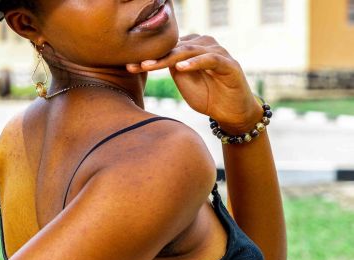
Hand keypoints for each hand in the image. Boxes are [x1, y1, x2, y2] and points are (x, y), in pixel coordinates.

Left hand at [127, 34, 262, 132]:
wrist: (232, 113)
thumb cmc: (207, 97)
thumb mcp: (184, 83)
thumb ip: (172, 69)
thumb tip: (152, 58)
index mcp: (192, 48)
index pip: (167, 49)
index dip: (148, 57)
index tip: (128, 66)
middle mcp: (205, 46)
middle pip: (175, 48)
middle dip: (154, 57)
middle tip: (135, 64)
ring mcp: (218, 53)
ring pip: (189, 51)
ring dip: (169, 58)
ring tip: (151, 65)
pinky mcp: (229, 64)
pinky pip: (210, 59)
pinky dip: (194, 62)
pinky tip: (180, 67)